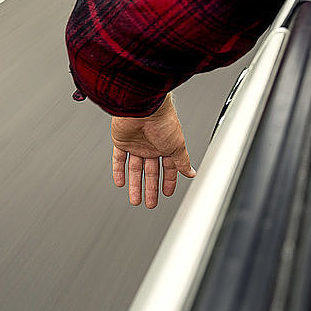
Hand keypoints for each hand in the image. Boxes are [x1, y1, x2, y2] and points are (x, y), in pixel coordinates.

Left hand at [111, 93, 195, 208]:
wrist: (143, 107)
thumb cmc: (163, 120)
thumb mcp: (177, 145)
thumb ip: (182, 161)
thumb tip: (191, 172)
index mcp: (166, 146)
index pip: (168, 168)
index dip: (168, 181)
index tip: (167, 193)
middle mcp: (151, 146)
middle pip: (150, 172)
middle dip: (151, 189)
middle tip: (150, 203)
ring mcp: (135, 144)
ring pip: (135, 169)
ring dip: (135, 185)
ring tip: (135, 200)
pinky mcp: (121, 141)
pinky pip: (119, 159)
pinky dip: (119, 171)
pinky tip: (120, 183)